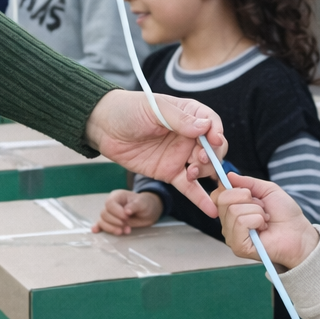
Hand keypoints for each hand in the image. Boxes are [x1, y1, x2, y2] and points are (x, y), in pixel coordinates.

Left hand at [85, 89, 226, 216]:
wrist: (103, 127)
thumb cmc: (128, 110)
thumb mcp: (154, 108)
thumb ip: (179, 119)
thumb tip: (205, 127)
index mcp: (188, 114)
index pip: (211, 123)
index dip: (216, 132)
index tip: (213, 140)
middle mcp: (188, 136)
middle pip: (212, 148)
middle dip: (211, 156)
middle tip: (198, 159)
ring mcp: (179, 156)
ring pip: (203, 168)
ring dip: (204, 173)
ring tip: (191, 173)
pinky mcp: (169, 173)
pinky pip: (189, 187)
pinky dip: (200, 198)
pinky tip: (211, 209)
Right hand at [92, 190, 162, 235]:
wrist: (148, 212)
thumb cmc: (145, 204)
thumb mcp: (143, 203)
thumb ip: (135, 206)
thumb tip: (126, 211)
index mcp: (117, 196)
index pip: (110, 203)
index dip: (116, 212)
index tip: (126, 217)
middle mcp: (111, 205)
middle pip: (104, 213)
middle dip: (115, 222)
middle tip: (127, 226)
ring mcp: (110, 214)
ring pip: (102, 220)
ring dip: (111, 228)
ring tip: (124, 231)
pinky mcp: (110, 222)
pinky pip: (101, 224)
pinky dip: (98, 228)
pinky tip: (96, 231)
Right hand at [211, 173, 319, 269]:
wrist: (299, 232)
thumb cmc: (285, 214)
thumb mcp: (267, 190)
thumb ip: (247, 182)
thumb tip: (229, 175)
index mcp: (231, 210)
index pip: (217, 195)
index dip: (232, 188)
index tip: (249, 193)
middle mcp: (228, 223)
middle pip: (224, 199)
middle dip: (247, 198)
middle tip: (261, 207)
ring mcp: (232, 236)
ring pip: (233, 210)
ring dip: (256, 211)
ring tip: (265, 219)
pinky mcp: (238, 246)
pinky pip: (240, 222)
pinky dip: (256, 220)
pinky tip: (263, 227)